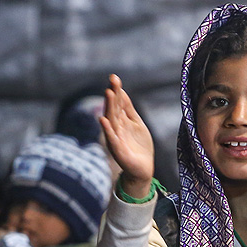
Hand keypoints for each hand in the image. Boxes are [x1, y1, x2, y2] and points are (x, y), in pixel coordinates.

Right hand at [100, 74, 154, 197]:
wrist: (142, 168)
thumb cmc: (139, 146)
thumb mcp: (136, 123)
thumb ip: (128, 109)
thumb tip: (121, 92)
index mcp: (121, 121)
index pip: (117, 103)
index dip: (116, 91)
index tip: (114, 77)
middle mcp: (116, 128)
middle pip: (113, 109)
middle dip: (112, 95)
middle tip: (112, 81)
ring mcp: (116, 139)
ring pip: (111, 120)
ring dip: (109, 107)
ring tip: (108, 94)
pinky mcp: (118, 150)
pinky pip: (112, 139)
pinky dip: (107, 130)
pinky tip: (104, 120)